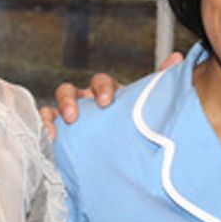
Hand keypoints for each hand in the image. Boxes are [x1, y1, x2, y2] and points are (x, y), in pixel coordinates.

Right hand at [38, 53, 181, 137]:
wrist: (125, 164)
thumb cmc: (134, 129)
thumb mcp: (145, 109)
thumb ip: (159, 86)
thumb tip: (178, 58)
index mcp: (106, 95)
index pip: (101, 82)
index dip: (101, 88)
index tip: (106, 102)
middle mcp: (85, 105)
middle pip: (70, 91)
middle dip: (70, 101)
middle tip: (74, 116)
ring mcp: (68, 120)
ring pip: (52, 108)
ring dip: (51, 116)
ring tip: (53, 132)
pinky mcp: (58, 137)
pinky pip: (44, 127)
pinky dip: (42, 128)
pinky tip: (47, 139)